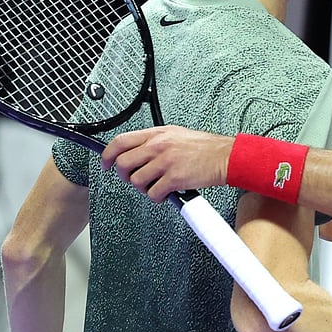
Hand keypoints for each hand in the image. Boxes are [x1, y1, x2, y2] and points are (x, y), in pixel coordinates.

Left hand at [102, 126, 231, 201]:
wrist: (225, 156)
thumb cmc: (204, 147)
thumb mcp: (176, 134)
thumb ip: (155, 141)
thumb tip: (136, 152)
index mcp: (157, 134)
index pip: (120, 142)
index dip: (107, 155)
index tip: (105, 164)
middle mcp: (158, 146)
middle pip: (124, 164)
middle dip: (125, 176)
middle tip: (134, 180)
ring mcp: (166, 162)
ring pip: (137, 181)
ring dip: (144, 188)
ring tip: (157, 186)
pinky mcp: (174, 178)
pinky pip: (153, 193)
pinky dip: (158, 198)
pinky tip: (166, 194)